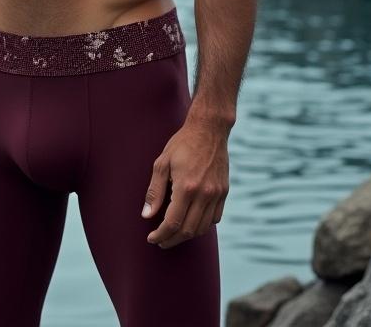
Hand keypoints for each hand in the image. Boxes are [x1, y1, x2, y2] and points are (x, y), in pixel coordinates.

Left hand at [142, 119, 228, 248]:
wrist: (209, 129)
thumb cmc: (182, 144)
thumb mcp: (162, 163)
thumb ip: (154, 191)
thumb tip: (147, 215)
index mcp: (186, 187)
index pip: (173, 223)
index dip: (161, 234)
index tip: (152, 238)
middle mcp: (204, 194)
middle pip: (188, 230)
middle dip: (172, 239)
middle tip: (160, 240)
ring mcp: (216, 194)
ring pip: (203, 228)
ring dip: (187, 235)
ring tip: (174, 234)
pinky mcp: (224, 192)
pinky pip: (215, 218)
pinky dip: (202, 225)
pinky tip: (192, 222)